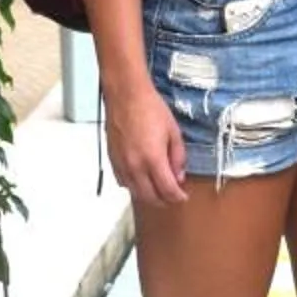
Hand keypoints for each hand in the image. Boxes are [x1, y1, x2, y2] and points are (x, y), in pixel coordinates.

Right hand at [104, 82, 190, 206]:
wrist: (126, 95)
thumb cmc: (150, 108)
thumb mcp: (173, 132)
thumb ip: (177, 157)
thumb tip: (178, 176)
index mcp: (153, 159)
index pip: (167, 190)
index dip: (177, 197)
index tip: (183, 197)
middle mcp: (135, 166)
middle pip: (150, 197)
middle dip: (164, 201)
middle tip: (173, 197)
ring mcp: (122, 164)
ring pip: (135, 192)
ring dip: (149, 196)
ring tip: (159, 191)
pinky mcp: (112, 159)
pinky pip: (123, 182)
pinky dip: (134, 186)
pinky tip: (141, 181)